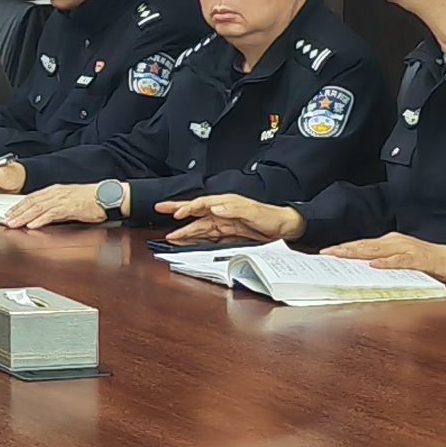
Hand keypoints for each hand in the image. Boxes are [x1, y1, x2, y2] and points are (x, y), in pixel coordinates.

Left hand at [6, 184, 109, 229]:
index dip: (19, 205)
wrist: (106, 196)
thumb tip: (43, 215)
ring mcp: (62, 199)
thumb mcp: (68, 200)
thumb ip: (55, 206)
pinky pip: (51, 213)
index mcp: (55, 190)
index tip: (10, 213)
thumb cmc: (90, 199)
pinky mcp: (69, 207)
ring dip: (24, 216)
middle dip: (17, 212)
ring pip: (38, 207)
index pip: (32, 197)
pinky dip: (40, 219)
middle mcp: (56, 193)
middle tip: (6, 220)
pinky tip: (32, 225)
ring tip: (14, 223)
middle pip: (31, 202)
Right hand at [162, 194, 300, 247]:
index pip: (202, 204)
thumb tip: (215, 207)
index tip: (176, 213)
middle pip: (196, 213)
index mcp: (227, 204)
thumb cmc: (272, 217)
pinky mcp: (228, 234)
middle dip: (177, 211)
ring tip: (170, 236)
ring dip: (184, 231)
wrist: (285, 227)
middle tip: (160, 209)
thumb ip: (234, 209)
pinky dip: (195, 239)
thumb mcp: (254, 212)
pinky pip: (207, 237)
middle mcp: (223, 212)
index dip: (188, 208)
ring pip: (199, 227)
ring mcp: (224, 224)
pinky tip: (187, 242)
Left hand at [328, 232, 445, 285]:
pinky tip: (375, 265)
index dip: (344, 248)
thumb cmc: (427, 263)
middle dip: (345, 249)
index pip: (362, 246)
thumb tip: (362, 275)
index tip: (325, 253)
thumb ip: (383, 268)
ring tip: (342, 255)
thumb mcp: (401, 265)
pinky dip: (387, 263)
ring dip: (359, 252)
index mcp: (390, 244)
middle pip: (365, 246)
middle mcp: (395, 243)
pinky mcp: (419, 258)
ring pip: (378, 250)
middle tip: (326, 253)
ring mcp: (407, 249)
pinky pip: (400, 261)